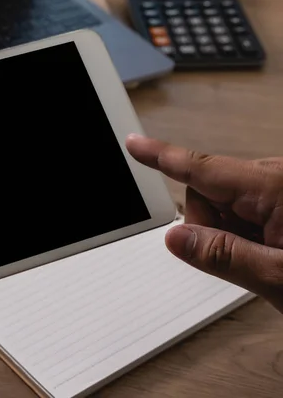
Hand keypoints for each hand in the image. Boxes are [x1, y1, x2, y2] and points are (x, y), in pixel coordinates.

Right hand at [126, 134, 282, 312]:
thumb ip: (225, 258)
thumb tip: (176, 239)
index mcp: (277, 189)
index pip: (204, 168)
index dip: (163, 157)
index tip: (134, 144)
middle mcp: (279, 179)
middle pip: (208, 190)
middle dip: (210, 225)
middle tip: (243, 259)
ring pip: (224, 202)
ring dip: (231, 231)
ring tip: (268, 259)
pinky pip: (245, 207)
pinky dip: (246, 231)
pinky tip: (272, 250)